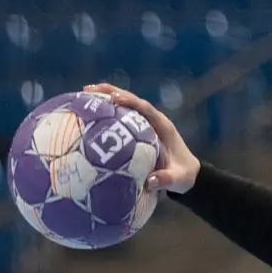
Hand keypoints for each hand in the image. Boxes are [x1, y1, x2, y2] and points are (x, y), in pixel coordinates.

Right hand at [84, 83, 198, 193]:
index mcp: (163, 126)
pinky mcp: (138, 130)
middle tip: (87, 90)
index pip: (144, 108)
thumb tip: (148, 182)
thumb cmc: (184, 175)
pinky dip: (106, 113)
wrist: (188, 174)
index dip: (129, 101)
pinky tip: (88, 116)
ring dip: (105, 98)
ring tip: (83, 95)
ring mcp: (145, 123)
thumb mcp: (178, 180)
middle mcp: (153, 120)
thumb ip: (165, 180)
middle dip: (110, 92)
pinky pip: (121, 118)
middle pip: (131, 100)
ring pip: (124, 105)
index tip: (112, 98)